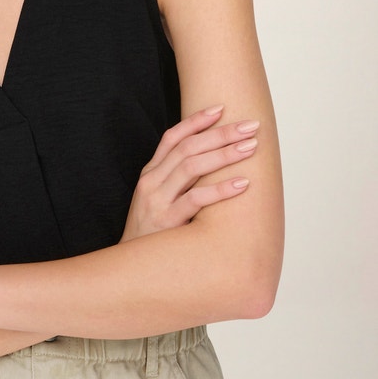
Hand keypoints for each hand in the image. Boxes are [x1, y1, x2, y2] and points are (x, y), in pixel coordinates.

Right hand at [120, 106, 257, 241]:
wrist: (128, 270)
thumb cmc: (152, 236)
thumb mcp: (157, 202)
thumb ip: (177, 183)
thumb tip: (213, 165)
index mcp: (150, 174)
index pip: (172, 137)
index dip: (196, 121)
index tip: (222, 108)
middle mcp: (151, 182)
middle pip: (187, 147)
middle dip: (220, 133)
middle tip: (250, 126)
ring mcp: (157, 201)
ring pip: (191, 167)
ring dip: (223, 154)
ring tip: (250, 147)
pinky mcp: (166, 222)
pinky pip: (196, 200)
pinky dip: (220, 189)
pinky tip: (242, 183)